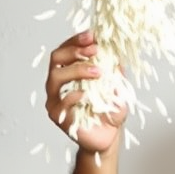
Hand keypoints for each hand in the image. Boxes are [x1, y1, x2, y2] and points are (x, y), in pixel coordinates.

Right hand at [45, 30, 126, 154]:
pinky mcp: (58, 116)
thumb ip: (116, 73)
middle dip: (74, 50)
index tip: (93, 35)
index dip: (77, 41)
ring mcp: (55, 100)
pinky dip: (74, 95)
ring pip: (55, 77)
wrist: (108, 137)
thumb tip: (118, 53)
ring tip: (98, 72)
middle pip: (56, 59)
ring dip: (76, 70)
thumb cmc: (110, 112)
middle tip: (94, 50)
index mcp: (69, 73)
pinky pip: (61, 102)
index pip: (66, 50)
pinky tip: (86, 94)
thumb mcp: (118, 89)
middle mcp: (58, 84)